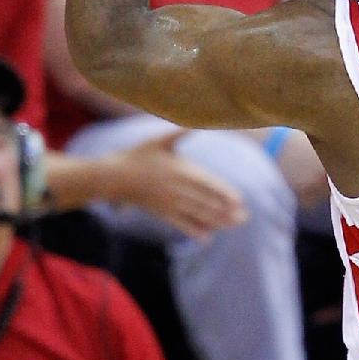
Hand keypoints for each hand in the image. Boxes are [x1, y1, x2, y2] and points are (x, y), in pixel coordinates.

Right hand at [108, 133, 244, 238]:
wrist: (114, 176)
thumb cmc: (139, 155)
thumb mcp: (160, 141)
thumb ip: (180, 132)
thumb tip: (195, 121)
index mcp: (179, 170)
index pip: (206, 183)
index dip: (223, 192)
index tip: (238, 199)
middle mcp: (176, 189)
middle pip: (205, 201)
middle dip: (226, 210)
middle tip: (244, 217)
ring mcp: (169, 203)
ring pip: (196, 214)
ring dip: (216, 221)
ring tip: (233, 225)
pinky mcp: (162, 213)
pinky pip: (180, 224)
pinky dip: (194, 231)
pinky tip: (207, 238)